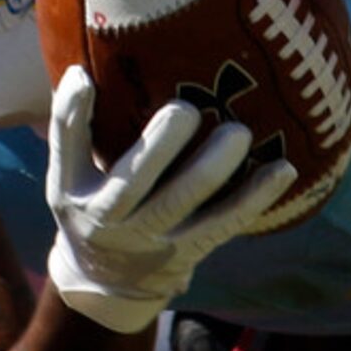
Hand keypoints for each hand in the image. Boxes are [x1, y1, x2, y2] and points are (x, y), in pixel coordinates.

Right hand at [45, 67, 296, 334]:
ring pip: (183, 205)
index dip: (72, 113)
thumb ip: (75, 127)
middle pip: (131, 184)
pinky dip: (255, 198)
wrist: (108, 284)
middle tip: (185, 109)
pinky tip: (282, 169)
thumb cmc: (92, 205)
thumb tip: (83, 67)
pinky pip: (226, 223)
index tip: (85, 76)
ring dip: (213, 170)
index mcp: (74, 192)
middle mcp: (110, 219)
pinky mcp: (191, 249)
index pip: (67, 148)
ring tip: (239, 134)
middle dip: (159, 147)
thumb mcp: (68, 176)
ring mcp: (153, 239)